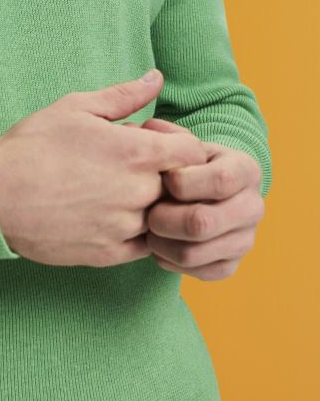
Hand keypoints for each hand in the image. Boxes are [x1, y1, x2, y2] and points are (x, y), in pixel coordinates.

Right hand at [0, 70, 208, 267]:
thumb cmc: (33, 145)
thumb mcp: (77, 108)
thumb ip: (124, 95)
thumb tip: (156, 78)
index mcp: (136, 153)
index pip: (193, 152)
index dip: (179, 144)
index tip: (154, 141)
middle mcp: (138, 193)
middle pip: (179, 185)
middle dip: (163, 172)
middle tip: (130, 164)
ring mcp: (125, 227)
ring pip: (162, 217)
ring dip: (149, 203)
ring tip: (114, 189)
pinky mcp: (108, 255)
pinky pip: (144, 246)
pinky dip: (137, 231)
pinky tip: (110, 214)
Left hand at [139, 121, 264, 280]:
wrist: (208, 191)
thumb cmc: (190, 163)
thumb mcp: (184, 143)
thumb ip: (166, 135)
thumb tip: (148, 128)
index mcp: (245, 170)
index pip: (219, 180)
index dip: (182, 182)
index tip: (163, 178)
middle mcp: (253, 206)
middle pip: (202, 222)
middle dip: (164, 219)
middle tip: (148, 213)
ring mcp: (245, 239)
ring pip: (193, 253)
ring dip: (161, 244)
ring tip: (149, 230)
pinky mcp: (231, 265)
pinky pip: (196, 272)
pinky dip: (170, 262)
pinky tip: (160, 246)